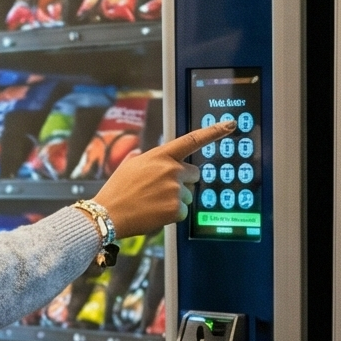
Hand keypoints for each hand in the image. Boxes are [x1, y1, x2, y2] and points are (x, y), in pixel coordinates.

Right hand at [93, 121, 235, 237]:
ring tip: (152, 203)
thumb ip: (149, 159)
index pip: (191, 140)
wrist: (109, 214)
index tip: (231, 124)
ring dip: (175, 200)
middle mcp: (171, 170)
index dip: (213, 132)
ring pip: (187, 195)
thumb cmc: (118, 190)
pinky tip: (154, 213)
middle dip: (184, 182)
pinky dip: (171, 215)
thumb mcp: (131, 165)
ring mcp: (175, 190)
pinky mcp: (177, 209)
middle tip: (162, 190)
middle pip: (195, 174)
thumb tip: (153, 159)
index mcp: (161, 155)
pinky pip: (183, 212)